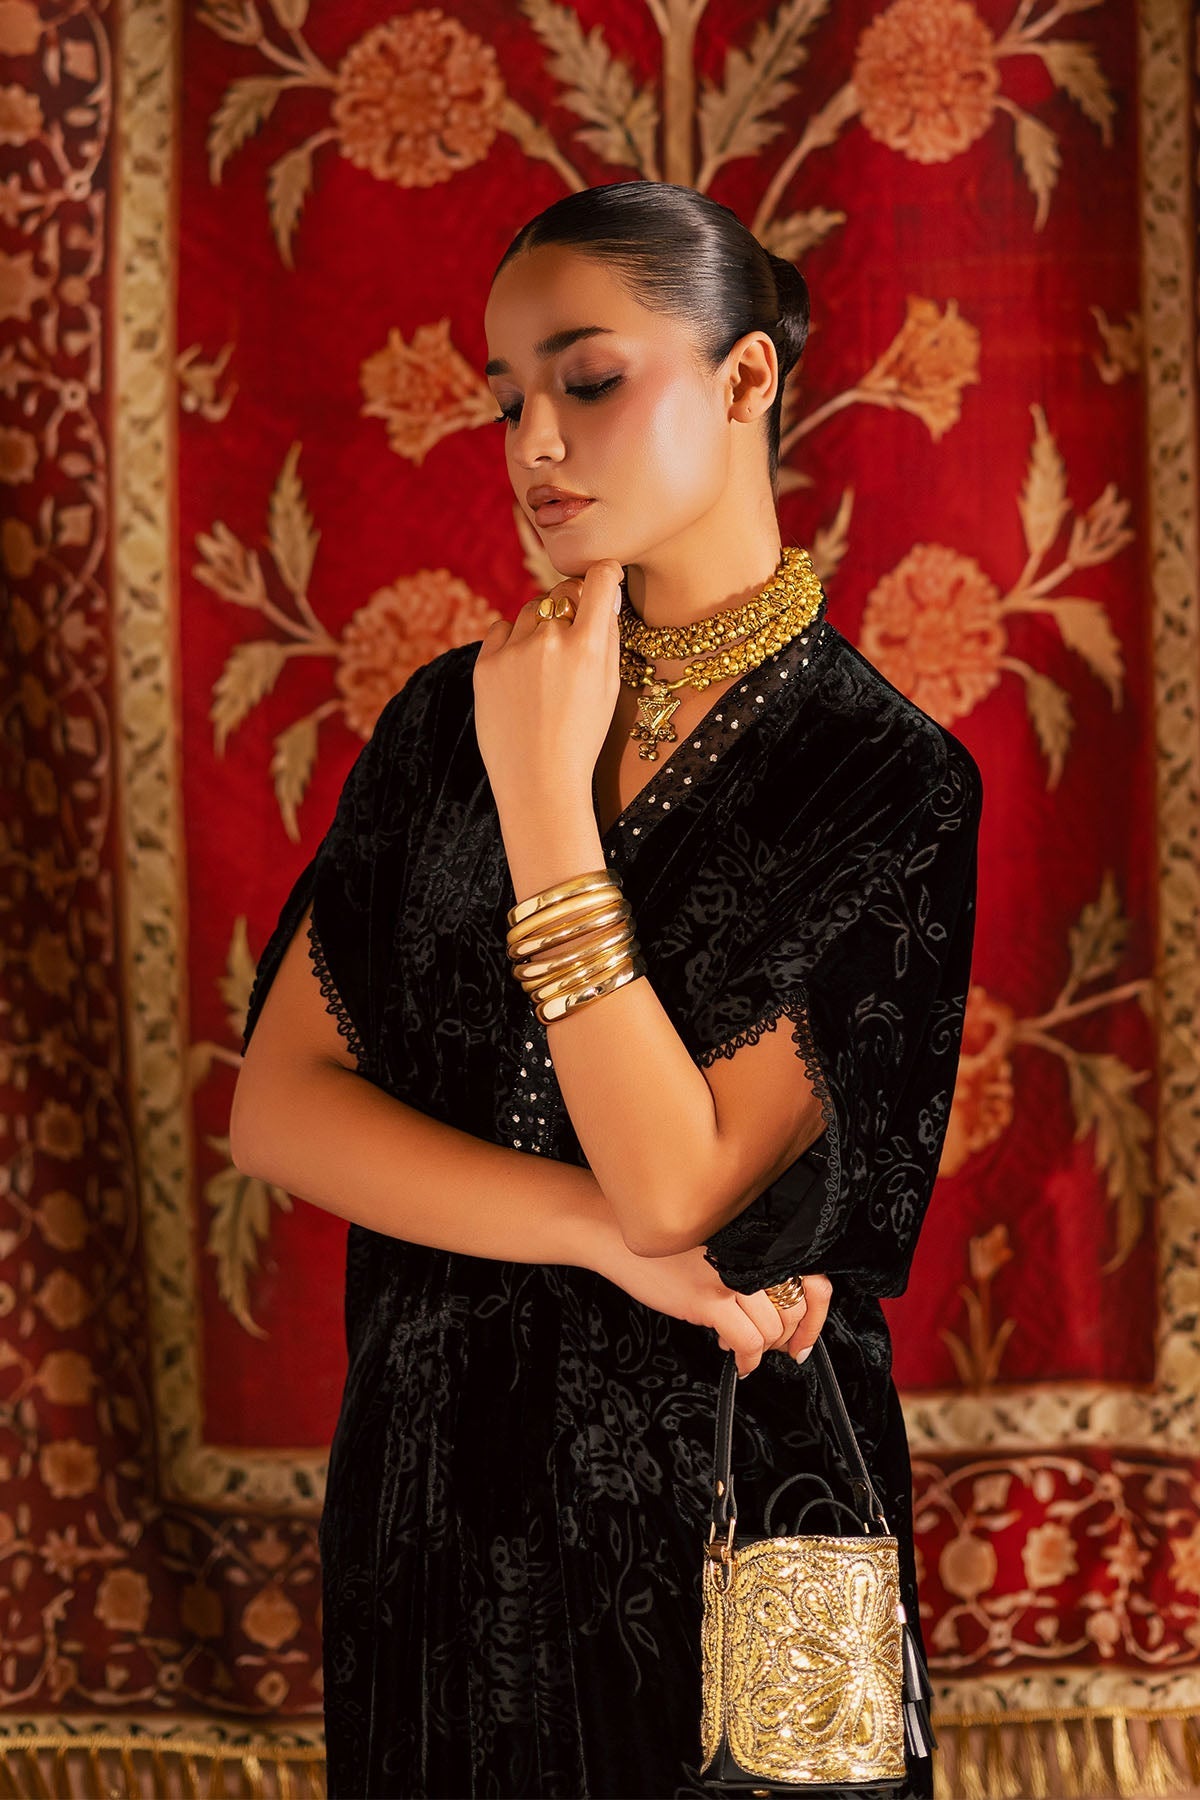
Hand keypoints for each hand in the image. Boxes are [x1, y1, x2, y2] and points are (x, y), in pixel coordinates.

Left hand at [472, 560, 623, 819]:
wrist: (539, 782)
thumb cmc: (581, 739)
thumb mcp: (610, 688)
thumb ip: (607, 637)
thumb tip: (605, 593)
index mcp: (588, 646)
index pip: (598, 579)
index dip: (603, 574)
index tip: (604, 578)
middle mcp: (550, 640)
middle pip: (561, 594)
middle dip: (570, 605)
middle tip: (572, 636)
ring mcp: (513, 651)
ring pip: (530, 611)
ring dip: (540, 625)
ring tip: (544, 666)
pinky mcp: (485, 664)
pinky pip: (501, 629)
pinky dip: (511, 640)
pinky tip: (520, 672)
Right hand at [593, 1236, 831, 1379]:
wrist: (616, 1233)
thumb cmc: (666, 1241)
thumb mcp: (719, 1246)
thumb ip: (750, 1268)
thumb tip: (779, 1312)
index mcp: (759, 1239)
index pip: (813, 1281)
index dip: (814, 1318)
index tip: (803, 1338)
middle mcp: (752, 1254)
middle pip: (798, 1309)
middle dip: (788, 1338)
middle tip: (773, 1349)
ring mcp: (732, 1276)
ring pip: (773, 1330)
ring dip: (761, 1348)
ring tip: (739, 1343)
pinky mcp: (709, 1298)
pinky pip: (748, 1343)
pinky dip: (747, 1360)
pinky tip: (737, 1360)